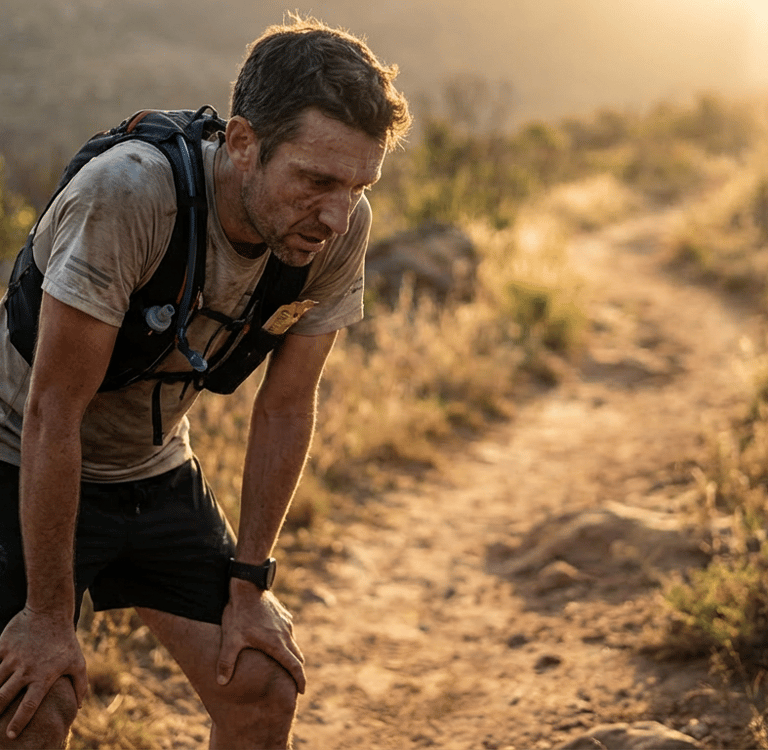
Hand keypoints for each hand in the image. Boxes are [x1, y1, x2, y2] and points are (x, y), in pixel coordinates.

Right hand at [0, 607, 87, 739]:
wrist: (50, 611)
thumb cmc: (65, 640)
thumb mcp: (77, 662)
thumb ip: (79, 685)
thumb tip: (78, 707)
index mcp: (43, 676)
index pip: (29, 706)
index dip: (18, 722)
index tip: (11, 735)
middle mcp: (26, 670)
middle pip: (3, 698)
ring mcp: (12, 658)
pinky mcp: (2, 647)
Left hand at [216, 584, 305, 693]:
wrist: (248, 585)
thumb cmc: (239, 613)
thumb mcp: (231, 639)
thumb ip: (226, 662)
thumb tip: (221, 683)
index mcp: (276, 644)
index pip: (294, 666)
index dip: (299, 681)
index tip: (302, 691)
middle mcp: (286, 634)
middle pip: (297, 657)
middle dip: (297, 671)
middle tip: (293, 684)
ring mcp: (286, 623)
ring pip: (293, 644)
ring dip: (291, 655)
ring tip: (284, 664)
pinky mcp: (283, 615)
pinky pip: (288, 632)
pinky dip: (286, 642)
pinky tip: (276, 642)